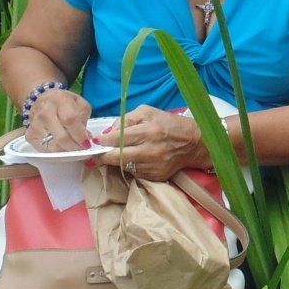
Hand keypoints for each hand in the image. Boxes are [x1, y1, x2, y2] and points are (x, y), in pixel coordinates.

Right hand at [26, 88, 92, 151]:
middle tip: (82, 149)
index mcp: (59, 100)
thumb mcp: (79, 102)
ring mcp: (35, 124)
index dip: (80, 135)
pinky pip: (45, 151)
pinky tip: (62, 147)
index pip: (70, 120)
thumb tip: (86, 136)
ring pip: (54, 147)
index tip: (87, 143)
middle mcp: (45, 112)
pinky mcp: (30, 135)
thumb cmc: (64, 103)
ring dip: (67, 151)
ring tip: (73, 147)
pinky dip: (57, 152)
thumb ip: (84, 117)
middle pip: (62, 137)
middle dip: (75, 147)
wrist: (43, 100)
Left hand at [95, 105, 209, 182]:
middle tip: (96, 154)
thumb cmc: (169, 124)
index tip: (94, 142)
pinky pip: (135, 173)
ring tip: (117, 154)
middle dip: (103, 156)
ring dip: (117, 161)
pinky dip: (131, 167)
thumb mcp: (148, 112)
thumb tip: (108, 133)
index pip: (118, 138)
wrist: (194, 144)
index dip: (103, 141)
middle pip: (117, 157)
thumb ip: (126, 119)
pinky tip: (135, 160)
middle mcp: (150, 150)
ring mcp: (153, 166)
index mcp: (149, 131)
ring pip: (124, 167)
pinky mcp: (156, 176)